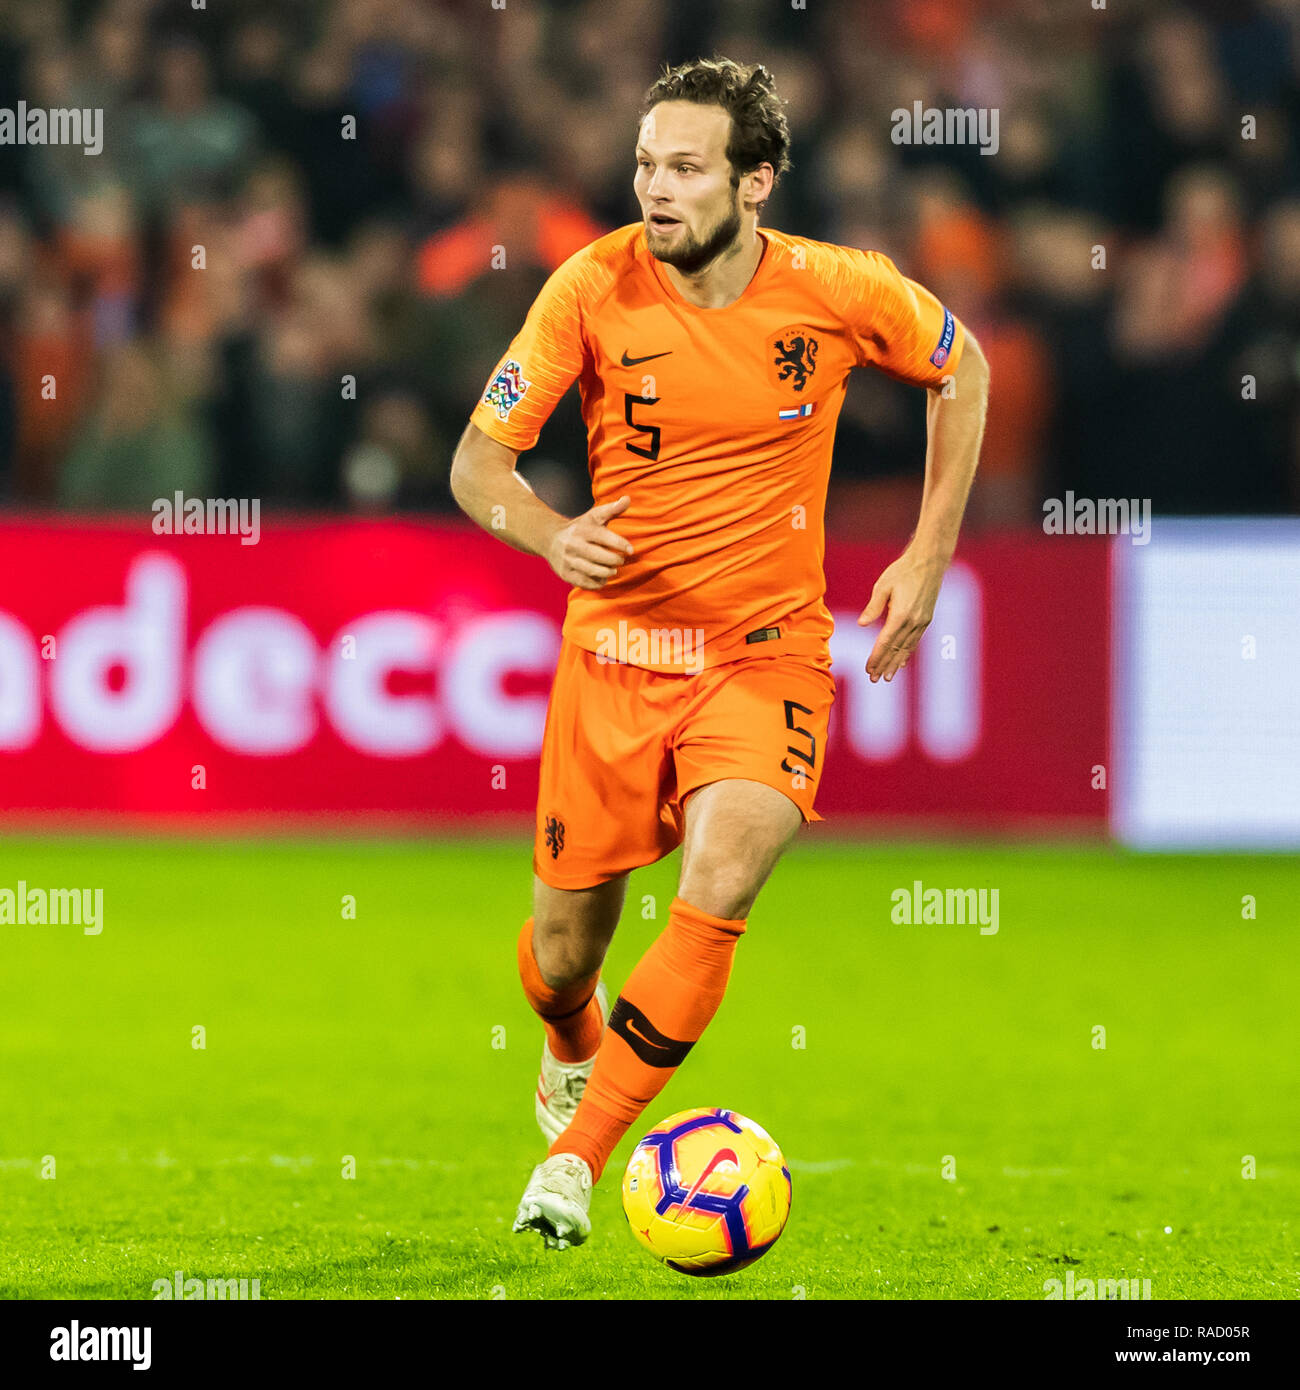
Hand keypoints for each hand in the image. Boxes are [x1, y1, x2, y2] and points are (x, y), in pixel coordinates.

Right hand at [546, 495, 633, 589]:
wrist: (549, 539)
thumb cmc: (579, 527)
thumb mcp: (593, 516)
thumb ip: (612, 509)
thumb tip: (627, 499)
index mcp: (581, 529)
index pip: (603, 536)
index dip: (619, 543)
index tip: (631, 550)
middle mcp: (572, 544)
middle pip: (599, 556)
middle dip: (614, 560)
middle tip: (621, 560)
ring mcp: (567, 559)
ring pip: (592, 570)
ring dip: (607, 572)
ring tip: (613, 570)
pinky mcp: (565, 573)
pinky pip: (584, 582)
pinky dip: (597, 583)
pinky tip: (602, 578)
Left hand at [858, 547, 946, 681]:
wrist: (930, 562)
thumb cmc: (903, 571)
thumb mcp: (883, 586)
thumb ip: (873, 607)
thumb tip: (862, 624)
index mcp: (900, 615)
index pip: (885, 642)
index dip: (876, 658)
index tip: (869, 669)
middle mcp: (913, 622)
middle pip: (896, 649)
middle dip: (884, 665)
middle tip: (875, 679)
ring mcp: (922, 621)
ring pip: (906, 648)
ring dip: (896, 663)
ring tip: (887, 676)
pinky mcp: (926, 618)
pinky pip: (915, 641)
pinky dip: (907, 653)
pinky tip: (902, 661)